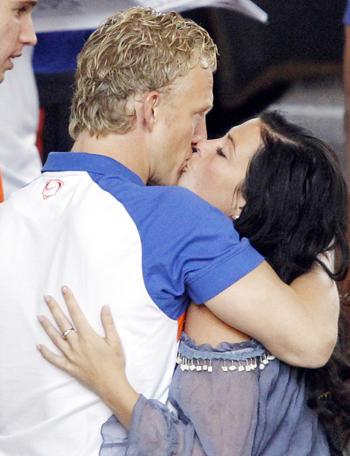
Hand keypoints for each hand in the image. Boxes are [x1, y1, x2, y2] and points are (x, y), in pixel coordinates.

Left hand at [37, 287, 138, 427]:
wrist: (111, 385)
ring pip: (56, 338)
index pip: (76, 313)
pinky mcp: (68, 367)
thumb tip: (104, 307)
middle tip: (47, 298)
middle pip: (63, 323)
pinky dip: (46, 352)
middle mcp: (76, 344)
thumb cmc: (115, 362)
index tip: (64, 290)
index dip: (70, 300)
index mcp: (88, 336)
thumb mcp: (115, 341)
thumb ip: (108, 323)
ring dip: (47, 327)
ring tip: (39, 316)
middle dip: (54, 309)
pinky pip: (54, 359)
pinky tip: (39, 346)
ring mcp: (70, 356)